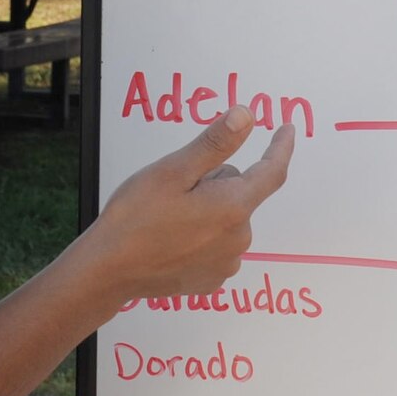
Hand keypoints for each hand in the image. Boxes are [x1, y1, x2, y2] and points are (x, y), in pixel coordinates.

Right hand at [86, 106, 294, 302]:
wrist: (108, 271)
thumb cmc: (136, 217)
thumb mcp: (173, 170)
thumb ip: (216, 143)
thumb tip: (247, 116)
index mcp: (233, 207)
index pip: (272, 172)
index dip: (280, 147)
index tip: (288, 129)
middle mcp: (239, 238)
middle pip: (239, 193)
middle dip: (215, 183)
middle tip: (175, 190)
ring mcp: (226, 262)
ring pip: (227, 218)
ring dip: (207, 211)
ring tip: (168, 218)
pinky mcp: (212, 278)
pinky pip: (217, 244)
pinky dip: (200, 236)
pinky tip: (171, 241)